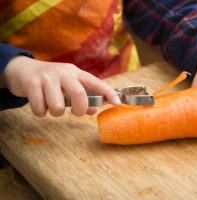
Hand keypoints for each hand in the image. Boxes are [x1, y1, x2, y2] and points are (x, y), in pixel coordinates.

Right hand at [3, 56, 120, 116]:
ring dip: (55, 112)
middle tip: (75, 112)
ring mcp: (47, 77)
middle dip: (79, 109)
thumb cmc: (51, 81)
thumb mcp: (68, 85)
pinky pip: (40, 109)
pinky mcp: (32, 83)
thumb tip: (94, 110)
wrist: (21, 69)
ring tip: (51, 105)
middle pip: (79, 94)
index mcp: (76, 73)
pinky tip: (39, 104)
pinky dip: (40, 112)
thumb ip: (82, 97)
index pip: (95, 82)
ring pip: (58, 106)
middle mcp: (64, 73)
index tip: (117, 102)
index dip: (108, 92)